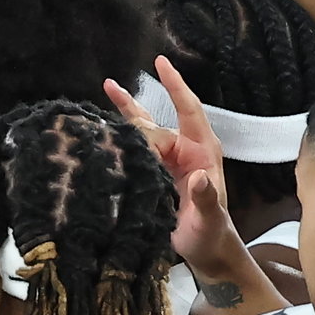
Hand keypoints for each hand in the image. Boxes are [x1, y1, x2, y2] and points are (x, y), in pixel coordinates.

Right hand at [109, 62, 259, 301]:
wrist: (205, 251)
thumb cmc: (211, 234)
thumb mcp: (210, 219)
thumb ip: (206, 199)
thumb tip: (199, 177)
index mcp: (202, 153)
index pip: (185, 113)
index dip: (174, 87)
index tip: (161, 63)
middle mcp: (185, 150)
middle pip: (157, 122)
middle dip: (134, 111)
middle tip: (110, 104)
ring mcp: (169, 161)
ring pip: (146, 130)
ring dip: (127, 111)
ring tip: (108, 87)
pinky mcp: (155, 172)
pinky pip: (137, 149)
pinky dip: (122, 138)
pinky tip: (103, 129)